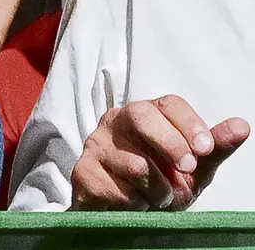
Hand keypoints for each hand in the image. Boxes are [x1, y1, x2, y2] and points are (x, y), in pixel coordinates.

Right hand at [71, 95, 249, 210]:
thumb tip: (242, 126)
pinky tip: (135, 203)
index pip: (167, 104)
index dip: (189, 123)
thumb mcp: (193, 169)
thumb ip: (214, 148)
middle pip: (141, 115)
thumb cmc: (159, 185)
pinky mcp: (83, 172)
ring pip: (135, 163)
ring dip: (158, 190)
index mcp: (143, 114)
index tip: (205, 148)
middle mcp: (115, 122)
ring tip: (158, 197)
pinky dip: (136, 203)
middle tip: (187, 169)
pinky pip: (118, 189)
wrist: (124, 217)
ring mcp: (95, 145)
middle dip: (171, 144)